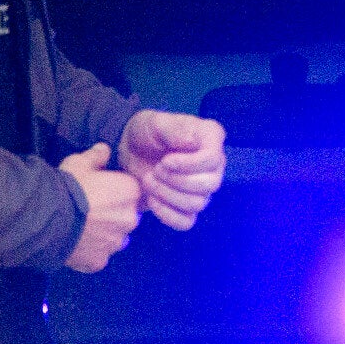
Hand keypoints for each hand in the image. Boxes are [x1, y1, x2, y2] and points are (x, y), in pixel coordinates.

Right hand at [58, 142, 140, 272]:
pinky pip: (98, 257)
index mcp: (131, 192)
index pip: (131, 191)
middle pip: (126, 216)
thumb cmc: (68, 186)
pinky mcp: (99, 261)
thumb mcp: (79, 162)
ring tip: (82, 230)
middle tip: (90, 212)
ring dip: (104, 235)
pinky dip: (90, 253)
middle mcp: (131, 219)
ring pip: (115, 239)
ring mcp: (115, 243)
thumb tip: (104, 150)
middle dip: (113, 215)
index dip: (115, 191)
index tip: (100, 192)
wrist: (47, 218)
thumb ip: (95, 156)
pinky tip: (76, 245)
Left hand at [118, 110, 226, 230]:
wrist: (131, 150)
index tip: (164, 161)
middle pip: (209, 185)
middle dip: (176, 181)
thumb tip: (192, 144)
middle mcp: (213, 165)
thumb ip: (175, 128)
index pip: (213, 159)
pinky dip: (166, 214)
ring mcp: (203, 188)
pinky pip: (186, 221)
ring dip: (167, 195)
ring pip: (197, 204)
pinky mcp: (187, 206)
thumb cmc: (146, 132)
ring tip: (148, 180)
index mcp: (210, 139)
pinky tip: (152, 199)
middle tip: (155, 170)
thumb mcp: (156, 122)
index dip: (188, 165)